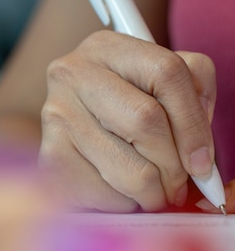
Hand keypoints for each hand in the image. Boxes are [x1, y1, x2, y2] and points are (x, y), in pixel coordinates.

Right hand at [38, 30, 215, 211]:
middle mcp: (73, 74)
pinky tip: (119, 191)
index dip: (195, 122)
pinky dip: (123, 203)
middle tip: (180, 185)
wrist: (71, 126)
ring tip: (153, 192)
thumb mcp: (158, 84)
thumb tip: (200, 154)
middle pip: (146, 120)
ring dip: (153, 192)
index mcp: (106, 47)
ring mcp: (56, 114)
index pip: (166, 72)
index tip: (202, 161)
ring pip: (130, 169)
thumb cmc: (123, 107)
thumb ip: (194, 96)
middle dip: (174, 165)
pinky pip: (105, 193)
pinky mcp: (49, 154)